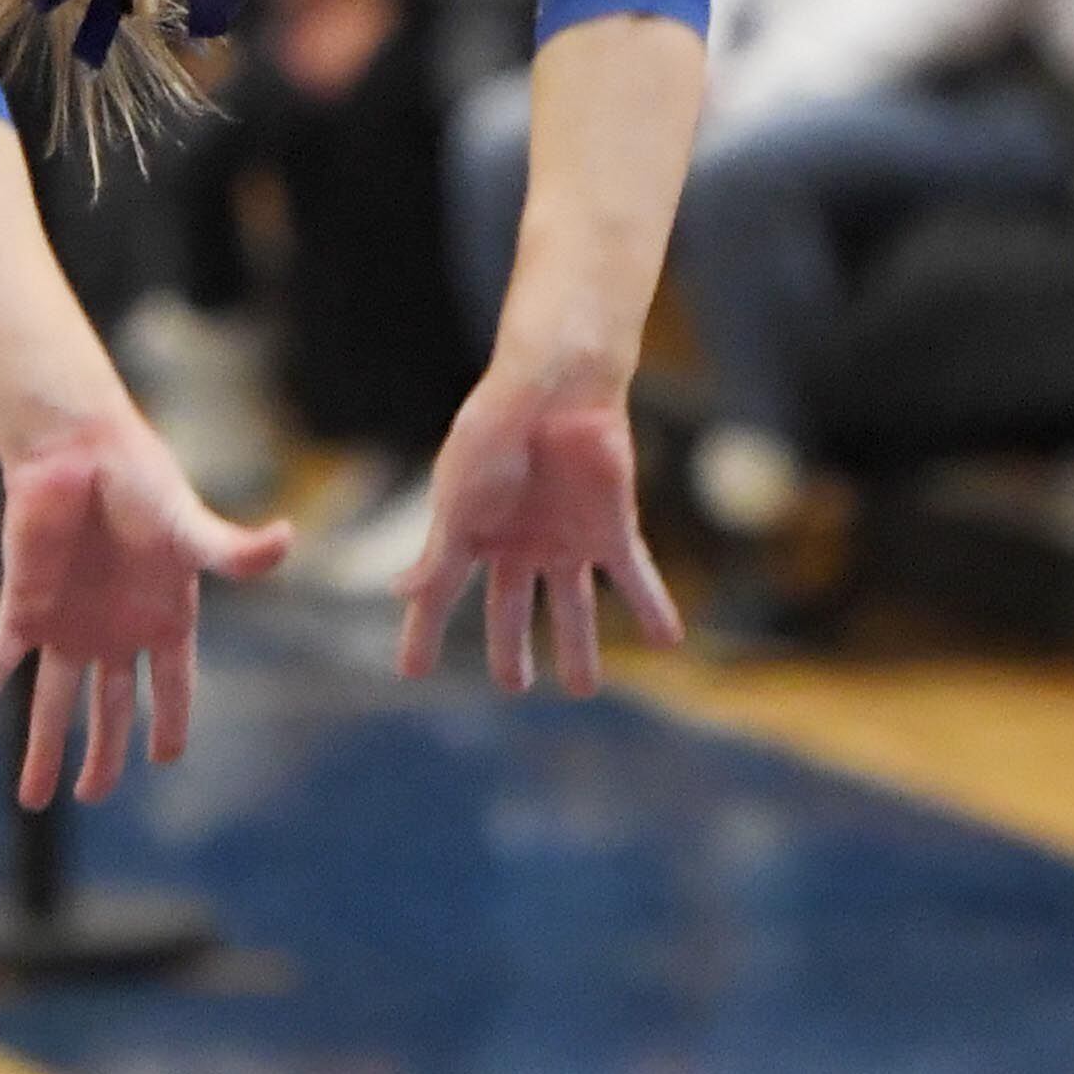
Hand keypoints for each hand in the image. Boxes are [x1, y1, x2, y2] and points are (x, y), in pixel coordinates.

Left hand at [0, 416, 292, 803]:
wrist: (76, 447)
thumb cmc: (141, 481)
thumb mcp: (190, 524)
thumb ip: (232, 549)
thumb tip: (288, 540)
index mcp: (163, 618)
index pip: (172, 687)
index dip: (170, 723)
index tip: (167, 758)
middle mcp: (114, 631)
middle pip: (108, 708)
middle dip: (103, 755)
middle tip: (94, 794)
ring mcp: (67, 624)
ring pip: (54, 702)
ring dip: (41, 750)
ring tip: (33, 801)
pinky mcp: (23, 608)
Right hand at [398, 365, 680, 695]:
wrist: (555, 385)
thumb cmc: (494, 429)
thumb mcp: (456, 493)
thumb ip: (438, 550)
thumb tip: (405, 594)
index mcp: (470, 533)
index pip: (440, 595)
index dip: (423, 633)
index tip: (411, 671)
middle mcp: (518, 542)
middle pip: (511, 608)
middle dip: (511, 648)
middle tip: (515, 685)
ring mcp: (565, 538)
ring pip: (573, 606)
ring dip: (578, 646)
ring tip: (582, 688)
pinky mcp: (611, 529)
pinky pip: (634, 578)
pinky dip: (651, 608)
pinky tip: (667, 640)